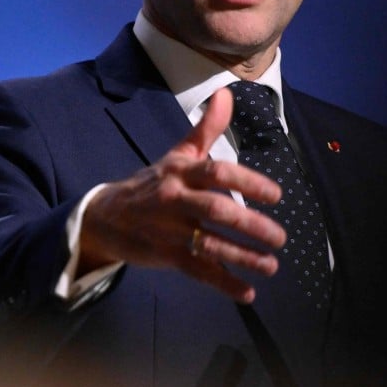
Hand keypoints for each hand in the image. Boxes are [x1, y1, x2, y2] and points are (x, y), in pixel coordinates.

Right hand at [78, 86, 285, 302]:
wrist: (106, 216)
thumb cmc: (152, 183)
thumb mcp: (177, 154)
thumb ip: (206, 129)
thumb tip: (227, 93)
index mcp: (182, 171)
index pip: (218, 173)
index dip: (249, 183)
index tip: (276, 195)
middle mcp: (176, 199)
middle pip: (218, 210)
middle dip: (252, 225)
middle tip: (280, 237)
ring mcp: (169, 230)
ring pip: (210, 244)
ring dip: (244, 257)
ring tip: (272, 265)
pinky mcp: (165, 256)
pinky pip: (198, 271)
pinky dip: (223, 283)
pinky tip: (247, 292)